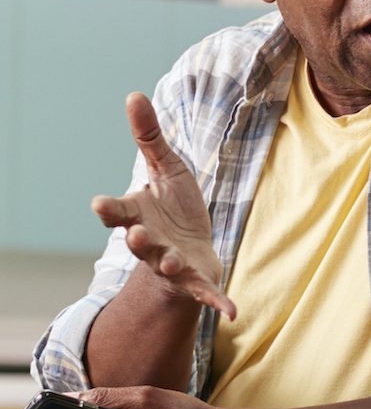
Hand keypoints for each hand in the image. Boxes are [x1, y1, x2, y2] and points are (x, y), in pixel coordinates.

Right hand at [91, 94, 235, 319]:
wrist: (192, 247)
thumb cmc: (173, 206)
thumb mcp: (166, 168)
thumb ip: (149, 137)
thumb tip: (133, 95)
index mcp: (137, 215)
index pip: (117, 212)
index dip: (109, 209)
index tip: (99, 204)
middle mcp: (149, 243)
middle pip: (138, 243)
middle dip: (136, 240)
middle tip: (133, 234)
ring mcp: (171, 264)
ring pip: (167, 266)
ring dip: (169, 264)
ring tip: (173, 262)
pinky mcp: (196, 282)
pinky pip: (206, 295)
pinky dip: (218, 303)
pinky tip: (233, 313)